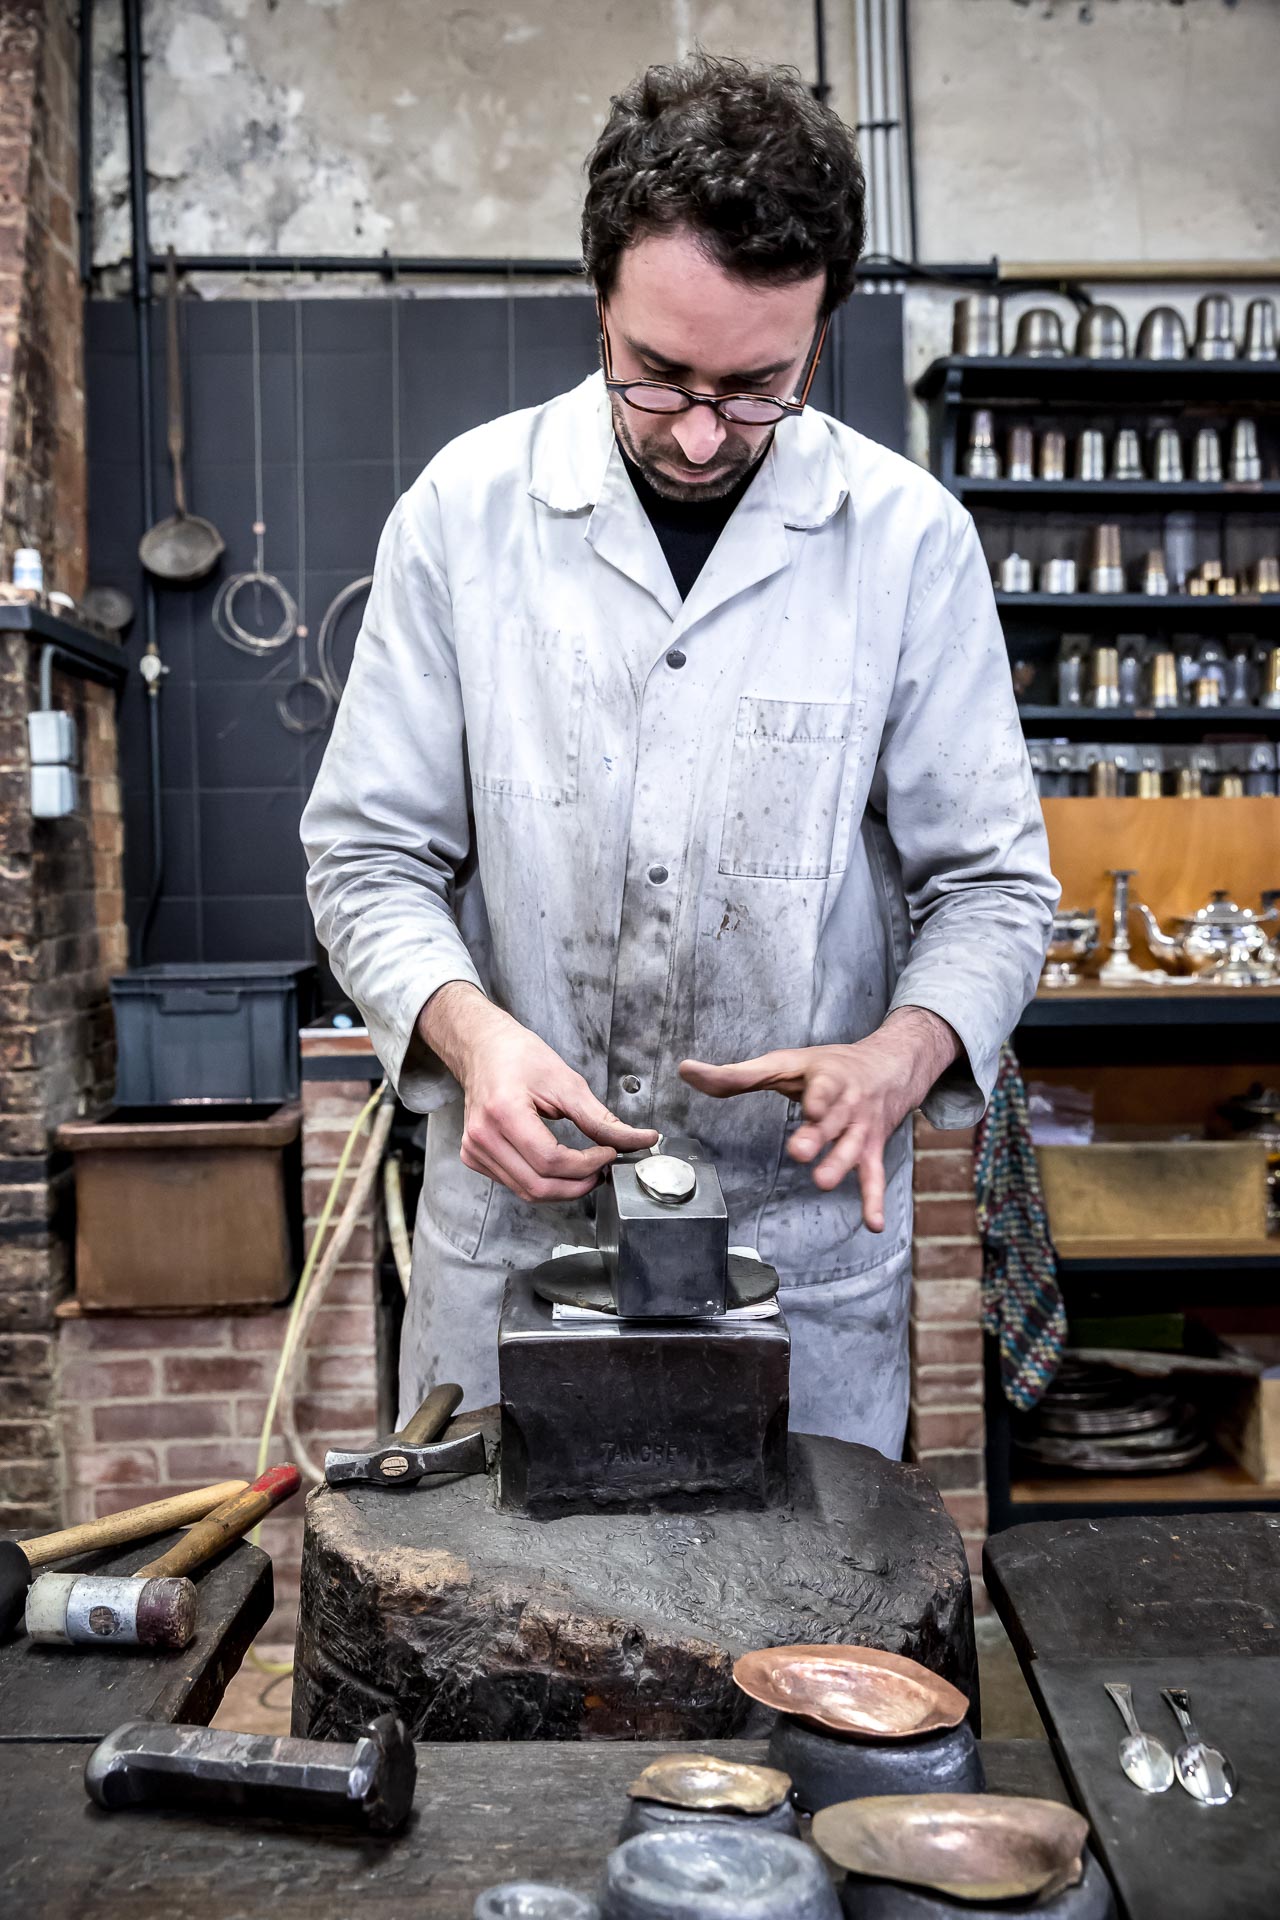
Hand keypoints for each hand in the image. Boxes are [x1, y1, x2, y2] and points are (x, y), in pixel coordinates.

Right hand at [421, 983, 657, 1201]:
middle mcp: (483, 1136)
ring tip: (585, 1168)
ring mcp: (474, 1150)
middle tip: (601, 1169)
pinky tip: (559, 1167)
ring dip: (563, 1188)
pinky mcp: (474, 1157)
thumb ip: (601, 1119)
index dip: (586, 1164)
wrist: (484, 1049)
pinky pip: (516, 1185)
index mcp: (503, 1112)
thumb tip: (637, 1140)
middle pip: (538, 1185)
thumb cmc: (520, 1057)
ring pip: (528, 1192)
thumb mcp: (566, 1082)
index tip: (608, 1154)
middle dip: (578, 1184)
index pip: (550, 1161)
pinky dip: (543, 1182)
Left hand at [679, 1008, 958, 1229]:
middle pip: (833, 1120)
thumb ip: (736, 1075)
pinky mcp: (871, 1149)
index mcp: (826, 1078)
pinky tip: (874, 1224)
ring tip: (822, 1182)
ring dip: (839, 1165)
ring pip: (852, 1148)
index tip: (810, 1107)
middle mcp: (846, 1103)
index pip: (822, 1087)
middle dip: (818, 1135)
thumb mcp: (785, 1064)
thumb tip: (686, 1071)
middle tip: (800, 1151)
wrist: (891, 1065)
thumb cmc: (827, 1066)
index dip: (818, 1097)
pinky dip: (875, 1199)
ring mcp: (860, 1128)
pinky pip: (874, 1175)